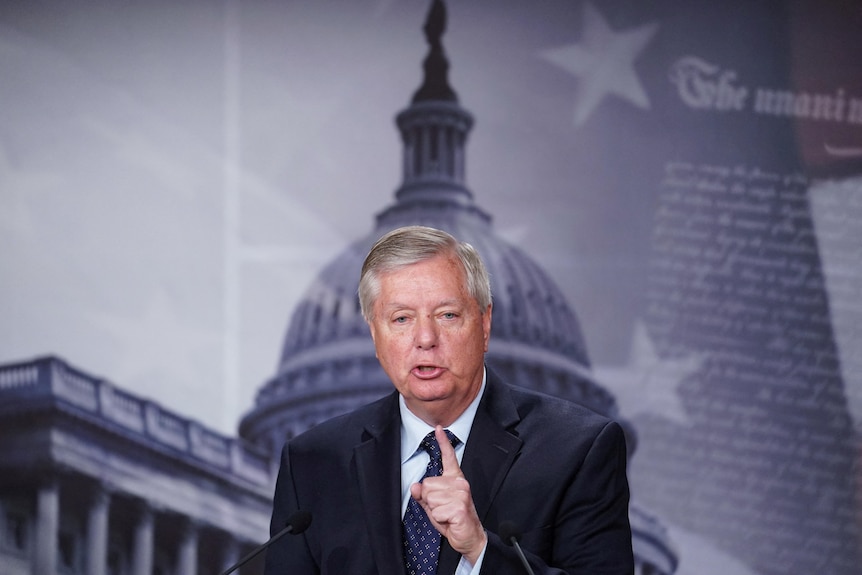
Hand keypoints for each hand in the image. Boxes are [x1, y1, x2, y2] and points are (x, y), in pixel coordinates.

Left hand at [410, 425, 487, 564]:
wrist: (470, 537)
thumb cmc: (453, 520)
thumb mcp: (434, 506)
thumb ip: (424, 495)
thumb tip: (415, 486)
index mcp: (454, 480)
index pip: (449, 458)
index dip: (443, 443)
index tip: (438, 429)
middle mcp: (460, 483)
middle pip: (428, 485)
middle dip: (430, 501)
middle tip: (443, 509)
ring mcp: (461, 494)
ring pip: (430, 498)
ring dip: (435, 511)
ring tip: (447, 514)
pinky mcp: (460, 507)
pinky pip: (436, 511)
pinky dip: (439, 519)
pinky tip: (450, 520)